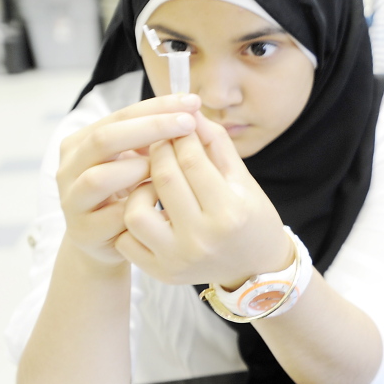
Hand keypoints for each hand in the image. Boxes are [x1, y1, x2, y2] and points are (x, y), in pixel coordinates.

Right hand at [56, 94, 200, 266]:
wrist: (111, 240)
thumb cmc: (132, 191)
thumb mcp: (141, 159)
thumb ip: (156, 135)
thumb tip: (192, 108)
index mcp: (81, 142)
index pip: (120, 115)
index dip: (157, 107)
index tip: (192, 102)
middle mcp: (70, 168)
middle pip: (104, 139)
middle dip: (151, 128)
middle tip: (188, 124)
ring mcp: (72, 200)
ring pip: (98, 177)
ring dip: (138, 169)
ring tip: (167, 170)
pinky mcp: (84, 231)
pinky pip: (110, 215)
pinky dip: (138, 205)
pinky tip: (161, 201)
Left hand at [116, 111, 292, 287]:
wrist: (255, 268)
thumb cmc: (252, 218)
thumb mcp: (243, 179)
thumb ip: (217, 144)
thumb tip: (190, 111)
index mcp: (230, 212)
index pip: (192, 160)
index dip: (180, 135)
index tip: (177, 124)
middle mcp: (202, 238)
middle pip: (164, 179)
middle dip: (158, 151)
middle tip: (160, 142)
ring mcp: (178, 258)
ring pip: (136, 211)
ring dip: (140, 187)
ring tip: (153, 181)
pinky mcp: (161, 272)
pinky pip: (127, 239)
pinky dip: (132, 219)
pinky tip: (149, 208)